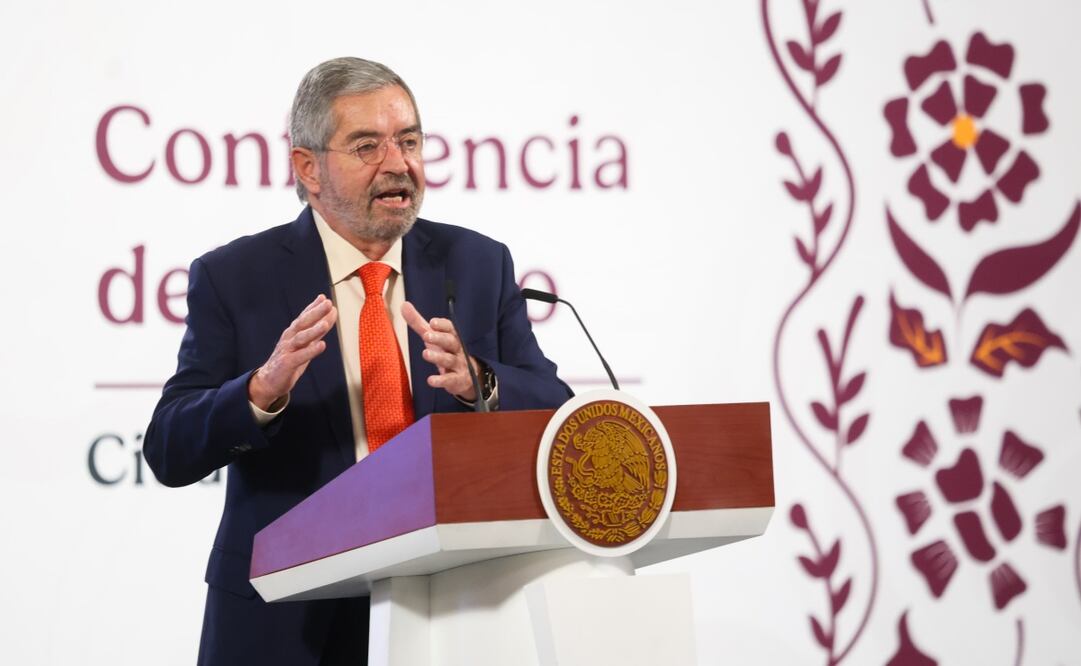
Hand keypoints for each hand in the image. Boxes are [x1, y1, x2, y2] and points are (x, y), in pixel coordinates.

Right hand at [248, 294, 337, 409]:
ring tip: (325, 324)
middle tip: (327, 303)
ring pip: (301, 338)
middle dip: (315, 313)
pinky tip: (322, 346)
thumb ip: (317, 331)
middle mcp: (289, 338)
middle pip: (303, 323)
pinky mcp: (287, 363)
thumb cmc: (289, 360)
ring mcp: (287, 350)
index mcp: (293, 333)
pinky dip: (311, 350)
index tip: (324, 298)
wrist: (268, 381)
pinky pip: (300, 356)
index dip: (313, 307)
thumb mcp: (305, 344)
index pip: (304, 317)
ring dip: (313, 330)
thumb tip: (329, 316)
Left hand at [401, 300, 478, 400]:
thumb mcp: (432, 337)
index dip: (442, 325)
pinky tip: (431, 380)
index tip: (433, 322)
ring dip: (438, 357)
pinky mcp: (457, 380)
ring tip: (426, 353)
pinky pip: (450, 380)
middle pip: (451, 341)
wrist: (466, 377)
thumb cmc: (445, 352)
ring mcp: (458, 365)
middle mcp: (456, 350)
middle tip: (426, 335)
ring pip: (449, 360)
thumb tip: (404, 305)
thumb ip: (418, 323)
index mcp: (451, 337)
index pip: (450, 329)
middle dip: (440, 338)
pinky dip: (441, 380)